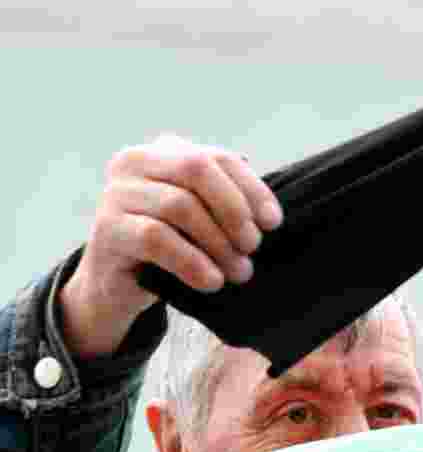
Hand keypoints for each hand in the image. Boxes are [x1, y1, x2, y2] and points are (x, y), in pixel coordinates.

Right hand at [59, 134, 282, 359]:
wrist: (119, 286)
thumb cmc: (172, 249)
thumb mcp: (204, 221)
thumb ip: (229, 206)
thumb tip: (269, 216)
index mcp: (164, 151)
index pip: (218, 157)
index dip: (252, 189)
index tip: (273, 223)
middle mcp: (135, 162)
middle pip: (197, 170)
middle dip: (234, 211)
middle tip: (252, 247)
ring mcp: (116, 193)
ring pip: (179, 205)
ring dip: (218, 244)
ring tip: (239, 272)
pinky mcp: (107, 229)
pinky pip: (157, 238)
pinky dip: (192, 262)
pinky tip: (212, 281)